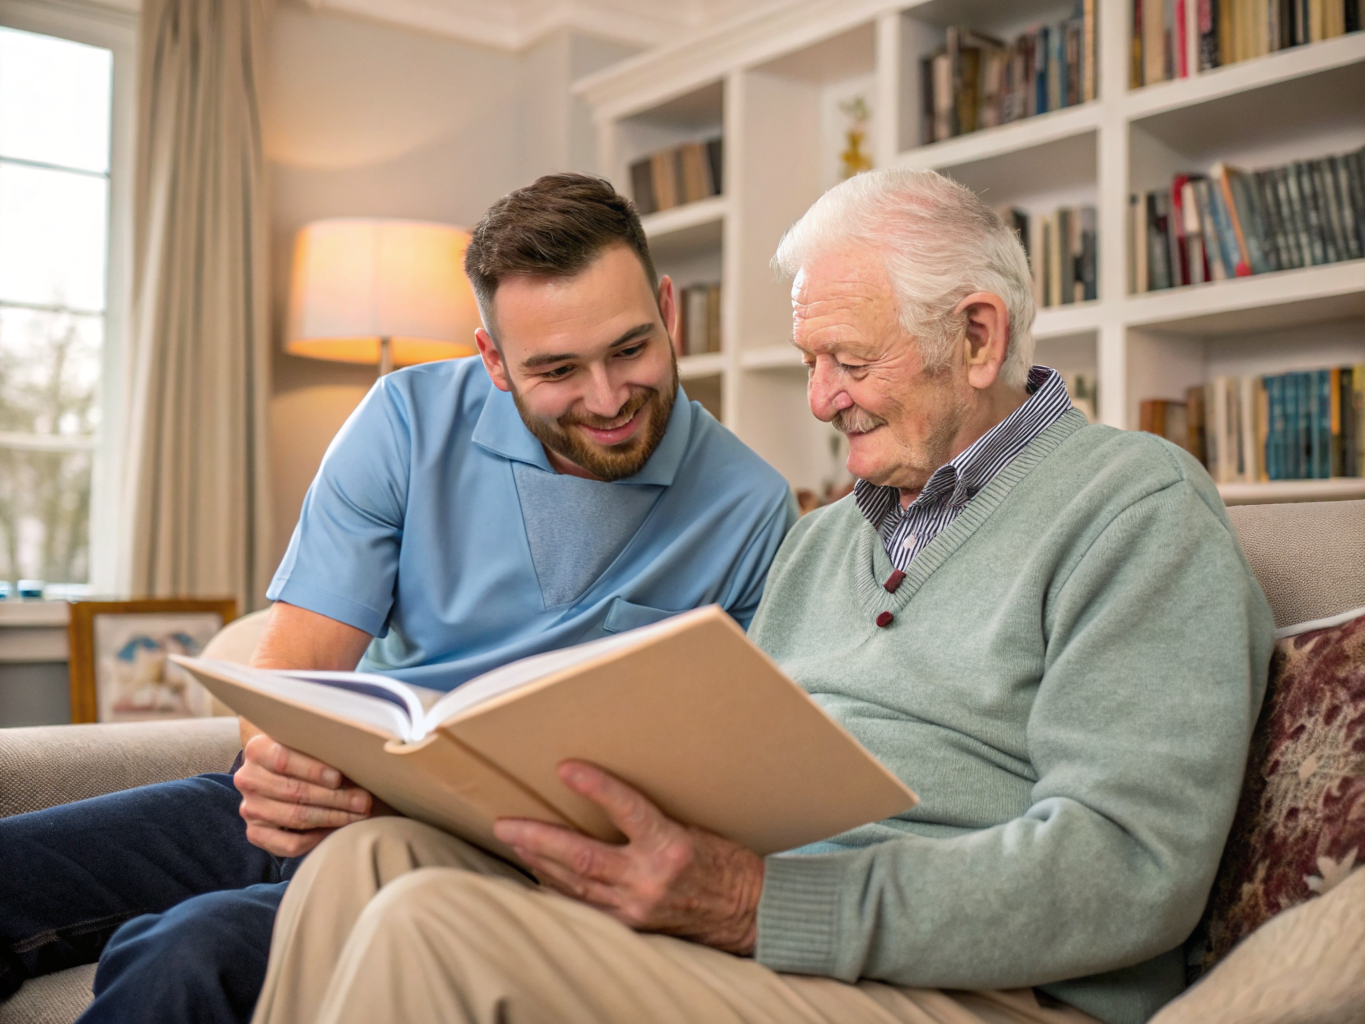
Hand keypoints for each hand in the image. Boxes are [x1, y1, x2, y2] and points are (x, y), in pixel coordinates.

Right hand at [234, 732, 372, 856]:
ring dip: (332, 817)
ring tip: (357, 814)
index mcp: (257, 750)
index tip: (339, 778)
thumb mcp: (305, 744)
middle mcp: (248, 779)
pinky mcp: (255, 833)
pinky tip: (335, 830)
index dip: (313, 770)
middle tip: (363, 801)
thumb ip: (322, 750)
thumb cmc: (301, 754)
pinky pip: (288, 844)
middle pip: (293, 791)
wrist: (274, 771)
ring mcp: (249, 808)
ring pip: (295, 817)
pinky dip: (316, 839)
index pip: (283, 760)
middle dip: (334, 798)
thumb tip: (359, 763)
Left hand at [493, 761, 763, 953]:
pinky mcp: (632, 924)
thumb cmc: (727, 863)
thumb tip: (609, 797)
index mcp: (671, 848)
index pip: (627, 811)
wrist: (750, 912)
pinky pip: (585, 905)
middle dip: (538, 838)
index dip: (596, 788)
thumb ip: (652, 821)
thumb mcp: (694, 830)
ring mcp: (636, 907)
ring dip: (540, 861)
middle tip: (505, 823)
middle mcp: (649, 880)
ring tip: (515, 840)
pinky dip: (559, 887)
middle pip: (582, 857)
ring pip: (575, 884)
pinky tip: (540, 873)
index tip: (566, 768)